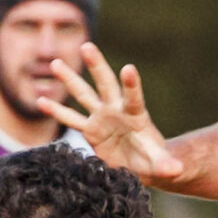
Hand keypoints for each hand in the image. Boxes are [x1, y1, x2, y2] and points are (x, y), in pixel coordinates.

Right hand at [44, 44, 184, 183]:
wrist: (142, 165)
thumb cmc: (155, 161)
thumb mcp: (163, 165)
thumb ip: (167, 166)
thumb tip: (176, 171)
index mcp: (136, 116)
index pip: (134, 97)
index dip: (131, 84)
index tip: (128, 68)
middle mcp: (117, 110)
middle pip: (106, 84)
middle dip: (97, 66)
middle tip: (87, 46)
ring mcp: (102, 117)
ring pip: (84, 95)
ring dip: (70, 79)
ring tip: (56, 63)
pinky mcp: (90, 130)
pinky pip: (70, 119)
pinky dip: (56, 111)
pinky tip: (41, 100)